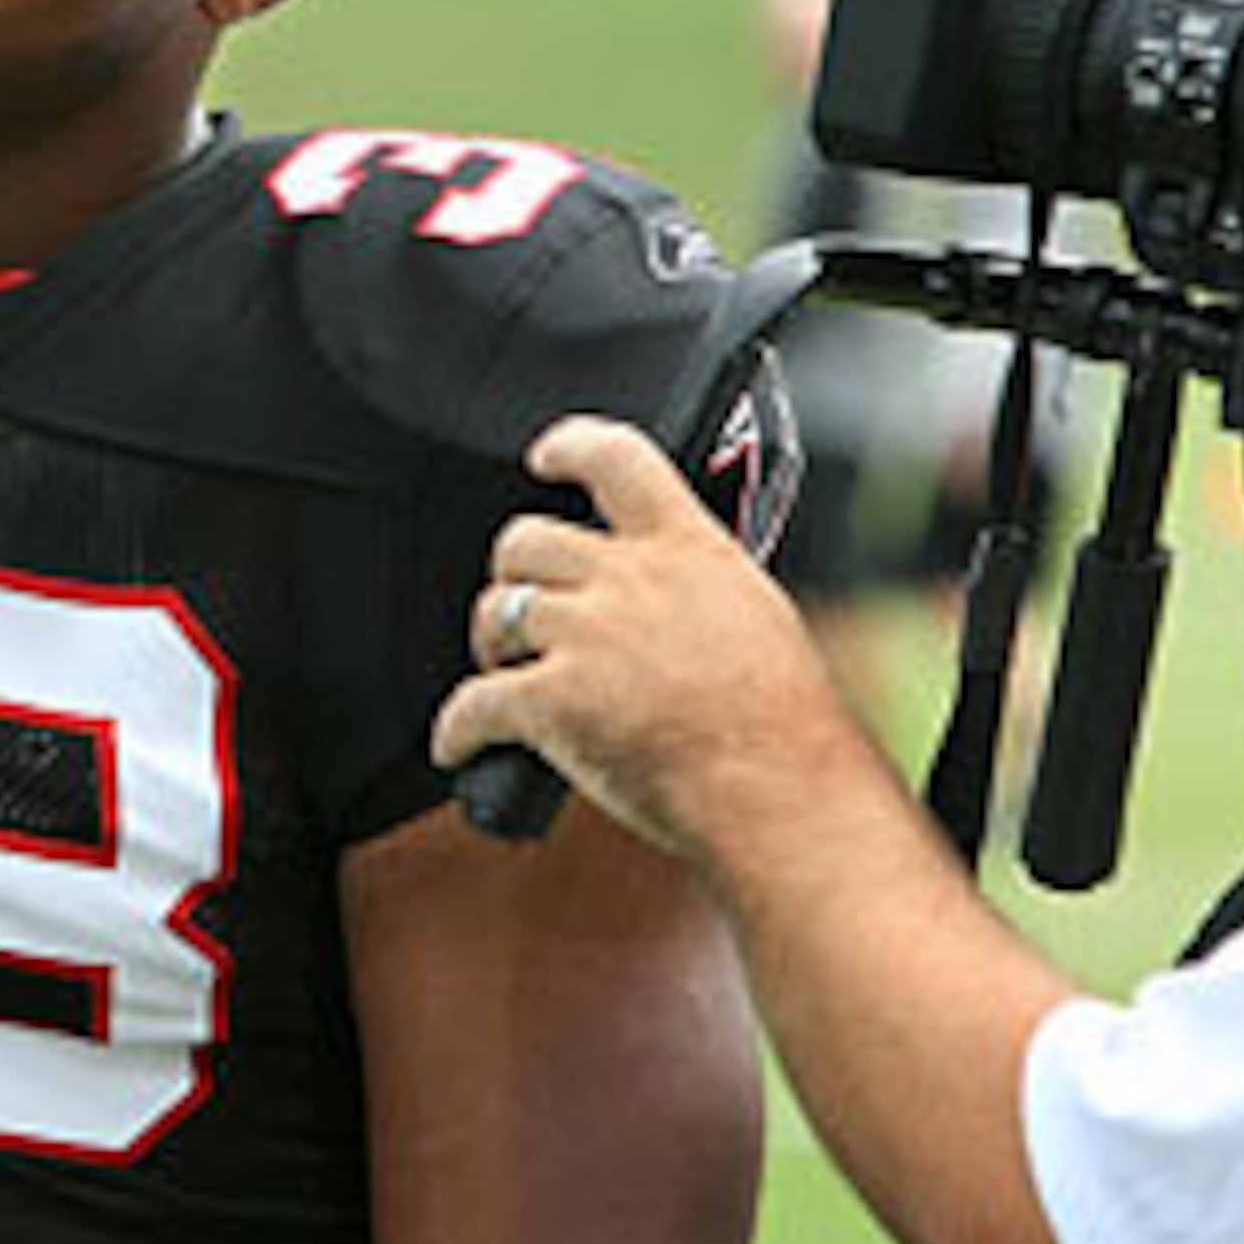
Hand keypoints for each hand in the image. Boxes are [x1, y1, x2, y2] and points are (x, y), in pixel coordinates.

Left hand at [430, 416, 861, 862]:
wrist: (784, 797)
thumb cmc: (786, 729)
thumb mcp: (756, 617)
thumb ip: (695, 589)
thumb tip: (663, 602)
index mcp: (688, 550)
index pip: (616, 459)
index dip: (570, 446)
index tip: (546, 456)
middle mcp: (630, 579)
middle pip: (526, 540)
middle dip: (513, 577)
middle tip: (523, 617)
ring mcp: (588, 635)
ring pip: (496, 610)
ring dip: (489, 643)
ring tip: (501, 672)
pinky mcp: (554, 701)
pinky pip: (474, 704)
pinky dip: (456, 729)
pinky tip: (457, 746)